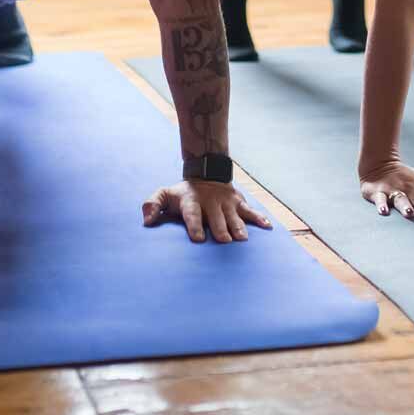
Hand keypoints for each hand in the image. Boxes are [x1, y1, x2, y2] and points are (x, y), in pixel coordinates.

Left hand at [142, 180, 273, 242]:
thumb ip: (152, 205)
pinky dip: (259, 218)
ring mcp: (226, 202)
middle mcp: (210, 202)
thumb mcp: (164, 195)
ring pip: (234, 216)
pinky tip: (267, 226)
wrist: (205, 174)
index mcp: (191, 202)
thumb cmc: (182, 194)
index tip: (198, 238)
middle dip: (221, 228)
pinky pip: (250, 210)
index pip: (192, 214)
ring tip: (243, 239)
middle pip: (217, 218)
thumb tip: (146, 221)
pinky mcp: (238, 202)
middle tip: (225, 241)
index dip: (195, 225)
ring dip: (239, 227)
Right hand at [360, 160, 413, 220]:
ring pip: (400, 198)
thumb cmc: (407, 175)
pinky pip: (379, 199)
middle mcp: (407, 186)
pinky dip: (381, 205)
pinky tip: (384, 211)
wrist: (380, 164)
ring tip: (409, 213)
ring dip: (405, 205)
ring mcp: (392, 189)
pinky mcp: (377, 193)